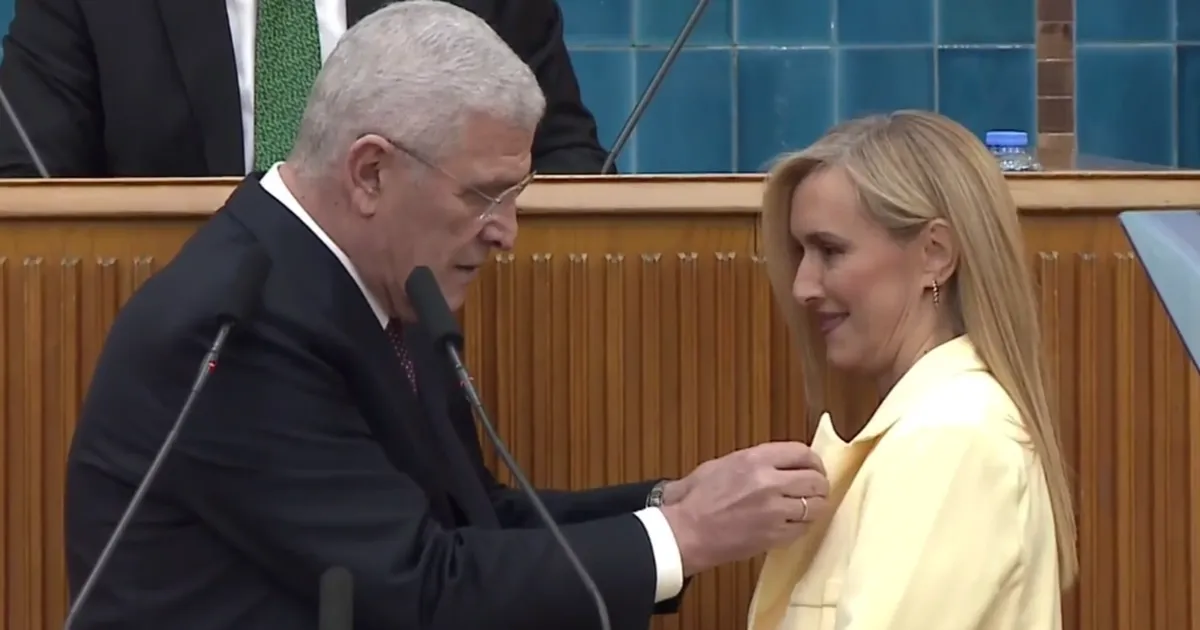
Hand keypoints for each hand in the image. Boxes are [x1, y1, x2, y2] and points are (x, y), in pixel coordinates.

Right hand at [660, 442, 828, 575]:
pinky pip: (804, 529)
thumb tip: (782, 463)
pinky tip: (794, 524)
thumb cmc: (697, 499)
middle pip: (815, 480)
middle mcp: (769, 482)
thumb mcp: (723, 465)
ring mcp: (775, 511)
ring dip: (815, 507)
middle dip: (819, 485)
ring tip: (807, 508)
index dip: (813, 461)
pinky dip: (803, 526)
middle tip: (816, 490)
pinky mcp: (775, 535)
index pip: (802, 453)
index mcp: (755, 459)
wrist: (687, 532)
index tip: (814, 467)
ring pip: (816, 506)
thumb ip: (755, 461)